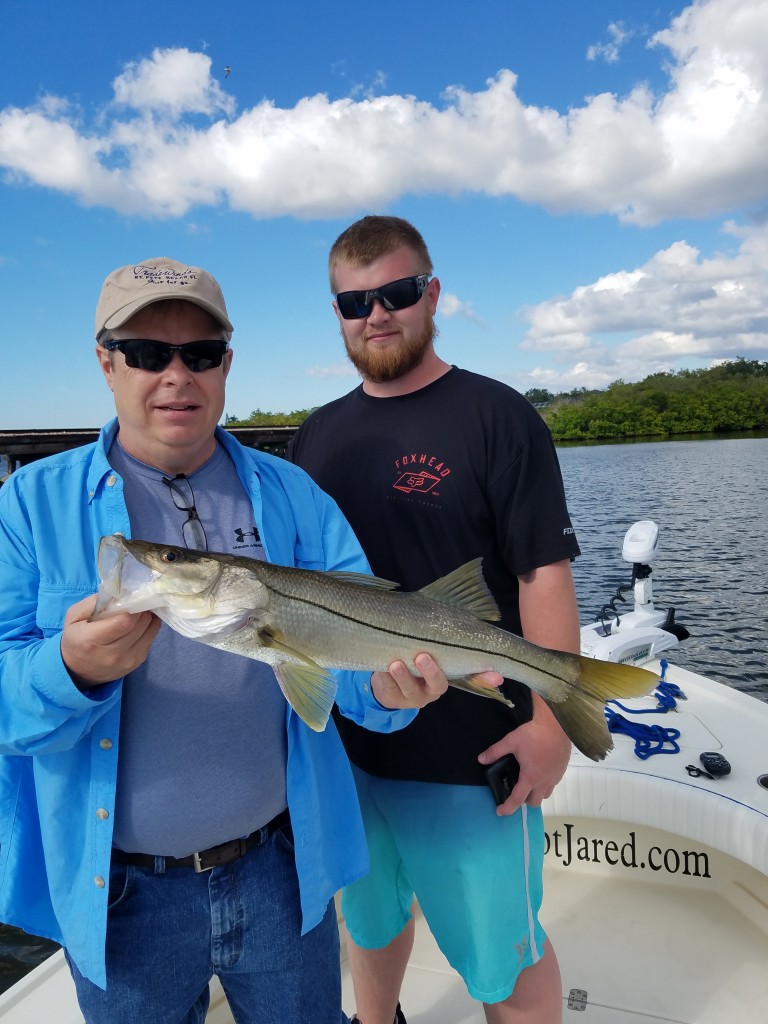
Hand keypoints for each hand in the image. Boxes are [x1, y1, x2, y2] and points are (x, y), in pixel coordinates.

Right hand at [60, 594, 160, 690]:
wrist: (78, 670)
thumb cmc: (76, 638)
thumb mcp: (73, 617)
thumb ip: (93, 603)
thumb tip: (118, 594)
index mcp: (93, 640)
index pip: (125, 622)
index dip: (131, 607)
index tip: (129, 599)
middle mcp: (112, 654)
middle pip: (140, 625)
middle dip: (141, 610)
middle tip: (136, 603)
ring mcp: (127, 661)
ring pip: (150, 631)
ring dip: (148, 619)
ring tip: (139, 613)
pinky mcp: (137, 663)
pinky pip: (151, 640)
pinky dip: (148, 629)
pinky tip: (139, 625)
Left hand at [371, 654, 500, 709]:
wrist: (387, 685)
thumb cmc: (415, 668)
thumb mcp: (434, 661)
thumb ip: (454, 658)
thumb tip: (494, 665)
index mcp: (444, 681)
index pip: (467, 678)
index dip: (481, 678)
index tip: (494, 673)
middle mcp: (430, 692)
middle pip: (436, 686)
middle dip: (431, 672)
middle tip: (423, 656)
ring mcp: (410, 696)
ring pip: (408, 688)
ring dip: (402, 676)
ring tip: (396, 663)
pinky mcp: (390, 696)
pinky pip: (387, 686)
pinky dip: (384, 675)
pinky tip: (381, 664)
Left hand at [478, 695, 571, 814]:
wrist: (556, 725)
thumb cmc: (534, 734)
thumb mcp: (511, 741)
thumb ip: (495, 752)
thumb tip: (481, 759)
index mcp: (530, 777)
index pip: (517, 799)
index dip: (507, 808)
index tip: (500, 811)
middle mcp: (544, 781)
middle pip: (534, 802)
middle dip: (524, 801)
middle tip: (516, 790)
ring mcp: (554, 777)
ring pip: (545, 795)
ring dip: (536, 793)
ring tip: (529, 781)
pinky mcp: (562, 770)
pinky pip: (553, 784)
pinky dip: (545, 783)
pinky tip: (540, 771)